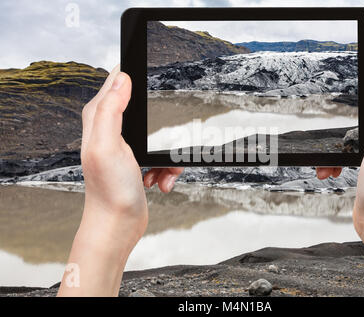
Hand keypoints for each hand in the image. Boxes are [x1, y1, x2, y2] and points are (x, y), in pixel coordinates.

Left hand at [58, 66, 182, 295]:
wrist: (118, 224)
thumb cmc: (109, 190)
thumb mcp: (108, 145)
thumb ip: (111, 110)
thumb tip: (122, 78)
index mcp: (99, 119)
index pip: (115, 82)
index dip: (131, 74)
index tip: (147, 67)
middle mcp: (110, 130)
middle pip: (145, 109)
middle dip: (160, 126)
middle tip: (160, 143)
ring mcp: (126, 148)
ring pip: (160, 136)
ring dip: (167, 155)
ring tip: (157, 172)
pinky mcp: (138, 163)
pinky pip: (164, 157)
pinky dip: (167, 169)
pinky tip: (159, 181)